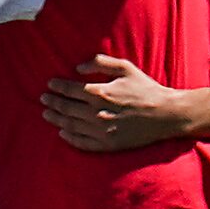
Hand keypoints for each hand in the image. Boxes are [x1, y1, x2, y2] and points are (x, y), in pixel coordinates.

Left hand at [42, 55, 184, 151]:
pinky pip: (81, 143)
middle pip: (66, 108)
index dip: (57, 87)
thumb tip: (78, 66)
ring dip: (55, 119)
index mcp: (101, 93)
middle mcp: (96, 113)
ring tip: (46, 114)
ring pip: (70, 125)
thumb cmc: (146, 90)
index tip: (49, 84)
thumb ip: (101, 63)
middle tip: (43, 99)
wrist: (166, 115)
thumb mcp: (126, 69)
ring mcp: (100, 131)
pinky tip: (62, 133)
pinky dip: (69, 138)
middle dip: (52, 102)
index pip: (70, 90)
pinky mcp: (106, 144)